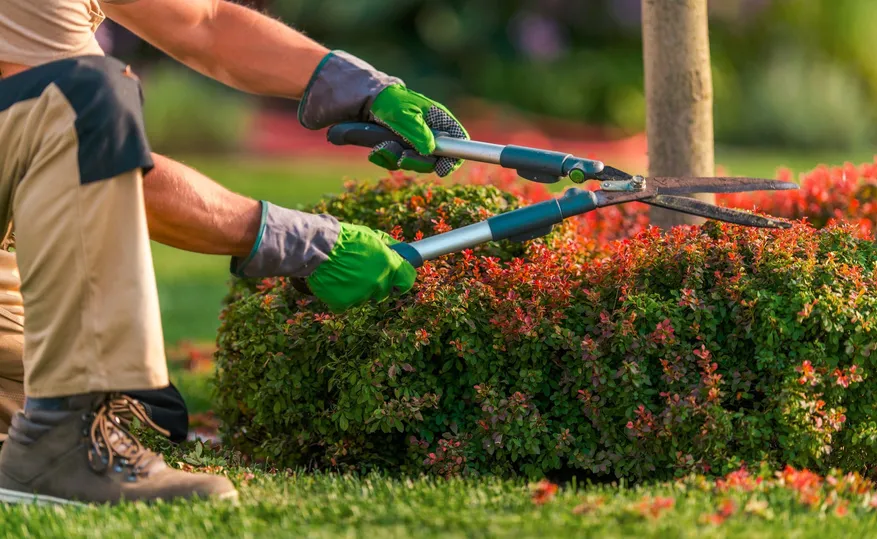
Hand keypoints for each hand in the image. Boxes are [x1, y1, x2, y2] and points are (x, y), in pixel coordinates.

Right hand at [230, 202, 415, 311]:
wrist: (317, 247)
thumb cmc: (345, 238)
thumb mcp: (371, 236)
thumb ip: (387, 246)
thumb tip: (398, 249)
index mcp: (389, 265)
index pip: (407, 280)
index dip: (403, 280)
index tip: (398, 280)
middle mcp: (378, 282)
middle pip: (385, 291)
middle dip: (377, 284)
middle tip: (363, 272)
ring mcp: (361, 295)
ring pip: (365, 298)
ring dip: (359, 290)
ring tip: (345, 274)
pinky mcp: (343, 303)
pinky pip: (346, 303)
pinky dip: (341, 296)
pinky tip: (335, 282)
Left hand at [367, 85, 468, 176]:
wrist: (368, 101)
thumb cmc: (391, 101)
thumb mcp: (405, 114)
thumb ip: (419, 132)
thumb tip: (430, 150)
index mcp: (439, 120)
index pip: (459, 141)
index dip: (454, 158)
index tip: (441, 169)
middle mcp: (430, 134)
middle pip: (435, 160)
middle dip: (417, 162)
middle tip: (403, 156)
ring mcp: (415, 144)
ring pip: (413, 163)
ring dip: (397, 158)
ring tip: (383, 145)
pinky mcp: (399, 150)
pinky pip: (396, 163)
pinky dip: (385, 158)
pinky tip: (377, 148)